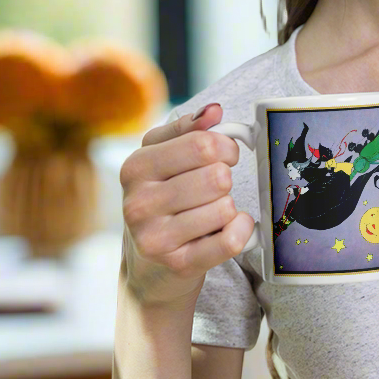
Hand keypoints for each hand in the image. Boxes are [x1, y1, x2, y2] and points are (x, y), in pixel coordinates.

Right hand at [118, 102, 255, 308]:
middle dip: (226, 178)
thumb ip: (188, 129)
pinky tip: (232, 226)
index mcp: (136, 168)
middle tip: (217, 186)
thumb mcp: (163, 158)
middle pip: (217, 176)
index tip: (226, 155)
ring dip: (229, 207)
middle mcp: (139, 203)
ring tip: (212, 212)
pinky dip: (241, 230)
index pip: (202, 144)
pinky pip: (230, 240)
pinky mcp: (178, 265)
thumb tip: (214, 111)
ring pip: (225, 207)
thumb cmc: (162, 201)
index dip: (226, 146)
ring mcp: (156, 237)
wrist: (148, 267)